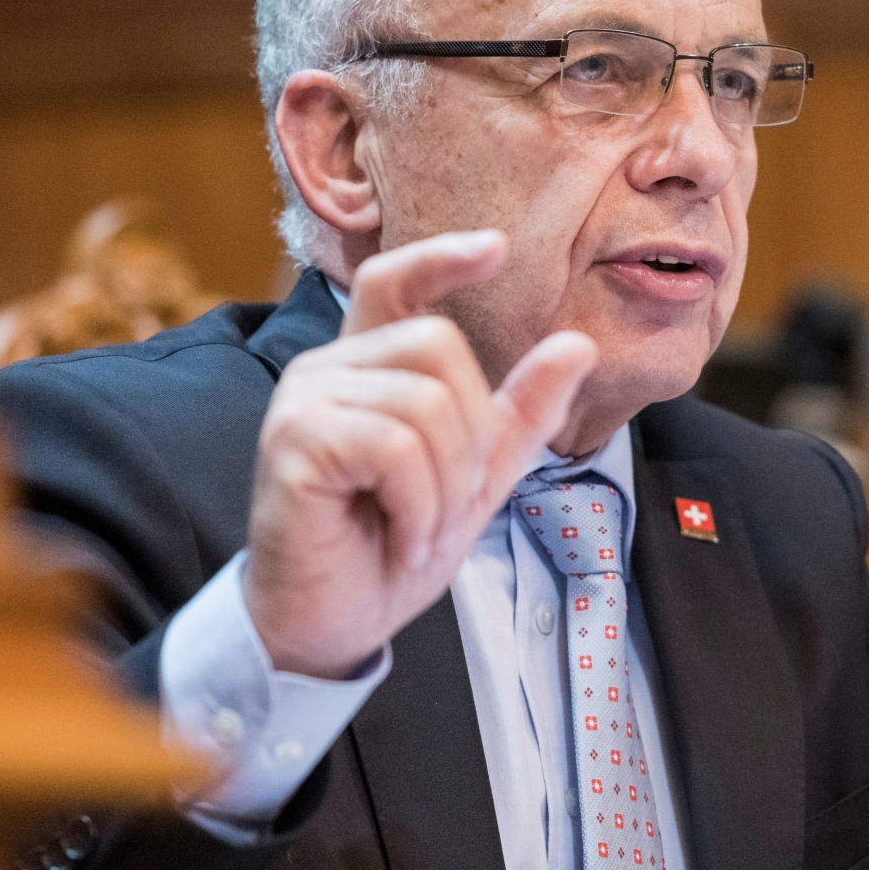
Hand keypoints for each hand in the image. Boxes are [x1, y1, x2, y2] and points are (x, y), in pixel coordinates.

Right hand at [244, 230, 596, 678]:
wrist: (333, 620)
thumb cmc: (390, 544)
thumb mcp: (477, 475)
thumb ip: (520, 411)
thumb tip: (577, 344)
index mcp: (368, 366)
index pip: (396, 281)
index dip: (442, 257)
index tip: (497, 248)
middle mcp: (326, 369)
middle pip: (436, 344)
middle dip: (469, 432)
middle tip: (449, 499)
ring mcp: (302, 402)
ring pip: (422, 401)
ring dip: (446, 481)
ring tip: (420, 524)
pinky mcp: (291, 444)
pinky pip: (394, 447)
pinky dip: (419, 504)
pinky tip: (401, 536)